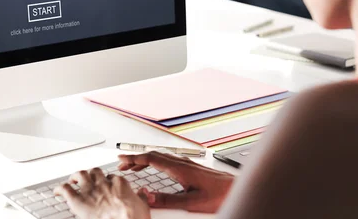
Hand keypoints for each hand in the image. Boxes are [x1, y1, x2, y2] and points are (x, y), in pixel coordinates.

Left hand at [54, 168, 150, 218]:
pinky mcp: (78, 200)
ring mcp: (90, 190)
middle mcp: (104, 183)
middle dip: (91, 174)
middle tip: (89, 178)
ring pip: (80, 175)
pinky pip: (65, 189)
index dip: (108, 181)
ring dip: (75, 176)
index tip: (107, 184)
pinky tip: (57, 191)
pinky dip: (59, 188)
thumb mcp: (143, 207)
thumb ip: (141, 198)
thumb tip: (143, 193)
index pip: (113, 177)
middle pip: (95, 172)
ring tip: (73, 179)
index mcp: (119, 184)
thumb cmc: (133, 218)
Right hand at [118, 151, 234, 212]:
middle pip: (154, 155)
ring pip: (161, 157)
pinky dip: (155, 162)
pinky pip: (167, 160)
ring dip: (145, 160)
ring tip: (134, 167)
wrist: (235, 189)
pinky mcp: (191, 168)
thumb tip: (148, 196)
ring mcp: (187, 164)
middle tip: (122, 164)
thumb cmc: (219, 194)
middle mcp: (182, 163)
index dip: (134, 158)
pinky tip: (155, 168)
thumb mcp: (191, 202)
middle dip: (136, 158)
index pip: (151, 158)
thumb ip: (168, 200)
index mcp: (180, 169)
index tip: (122, 159)